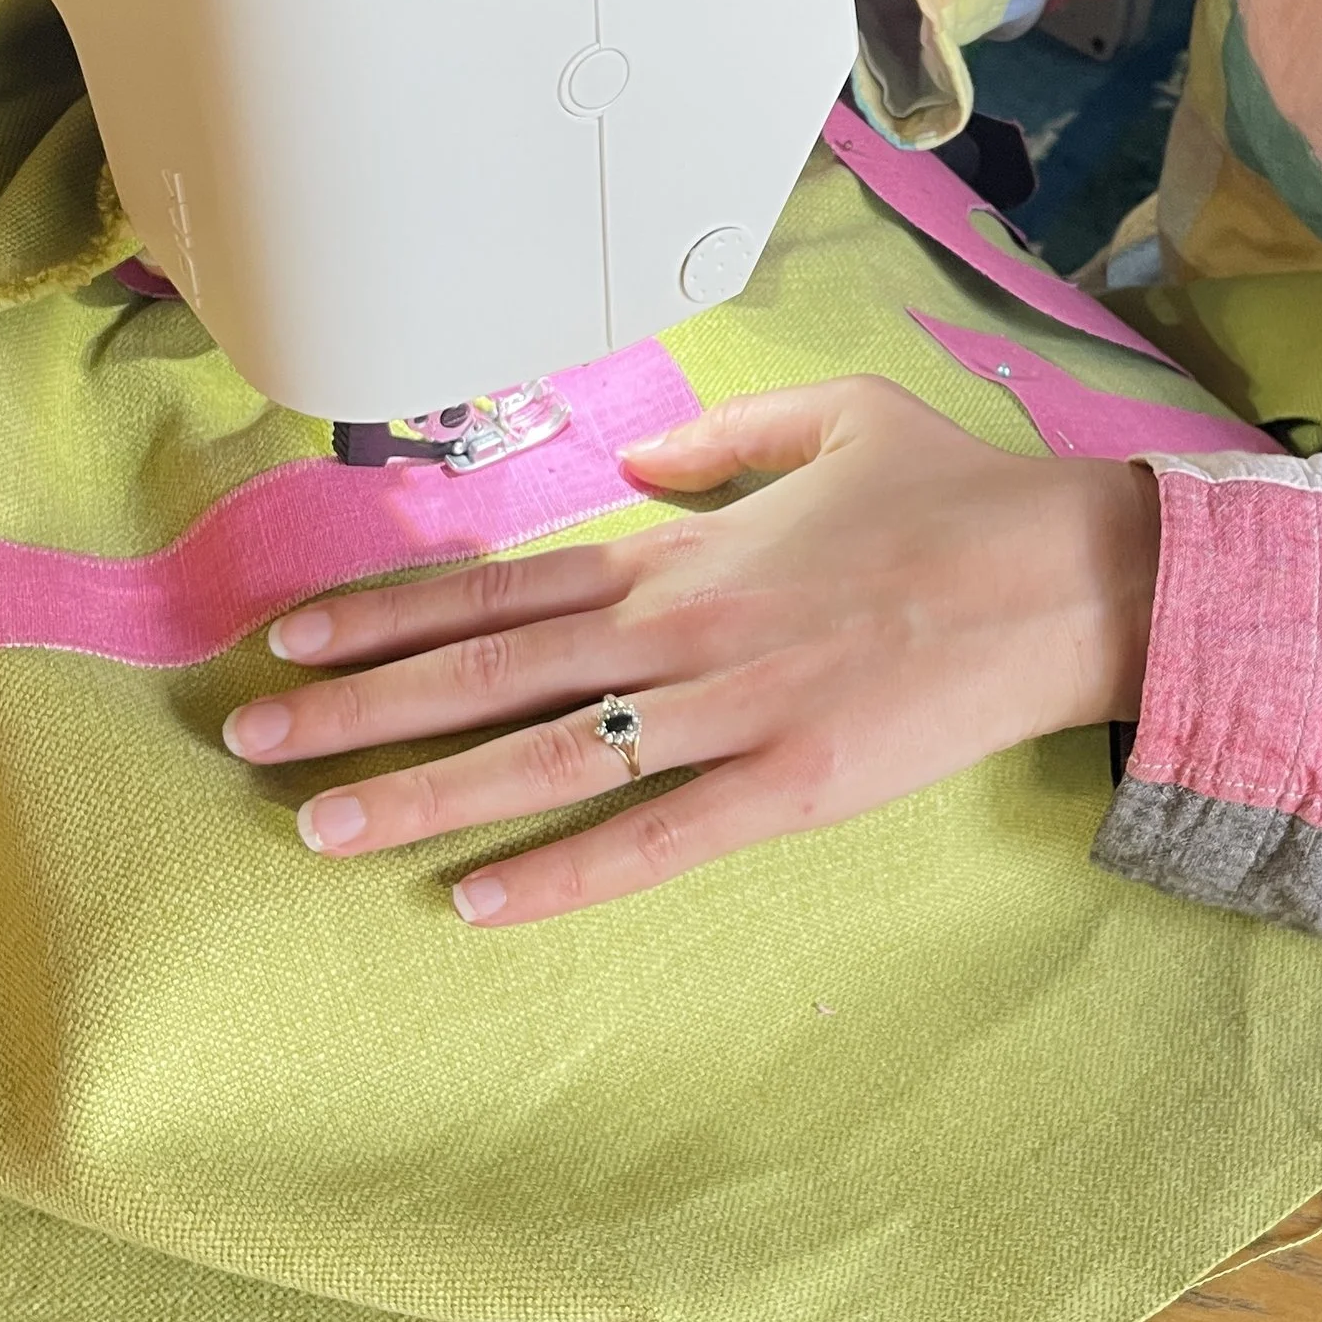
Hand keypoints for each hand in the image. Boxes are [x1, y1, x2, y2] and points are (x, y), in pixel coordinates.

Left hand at [221, 379, 1161, 923]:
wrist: (1073, 572)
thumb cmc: (960, 491)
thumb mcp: (833, 415)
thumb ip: (718, 444)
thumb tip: (634, 473)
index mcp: (683, 551)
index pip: (499, 588)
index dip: (385, 612)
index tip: (291, 635)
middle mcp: (681, 631)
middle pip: (485, 674)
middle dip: (357, 706)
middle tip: (248, 739)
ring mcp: (731, 714)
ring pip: (543, 760)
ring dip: (422, 792)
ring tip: (316, 824)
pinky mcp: (792, 788)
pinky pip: (653, 841)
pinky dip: (560, 877)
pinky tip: (473, 906)